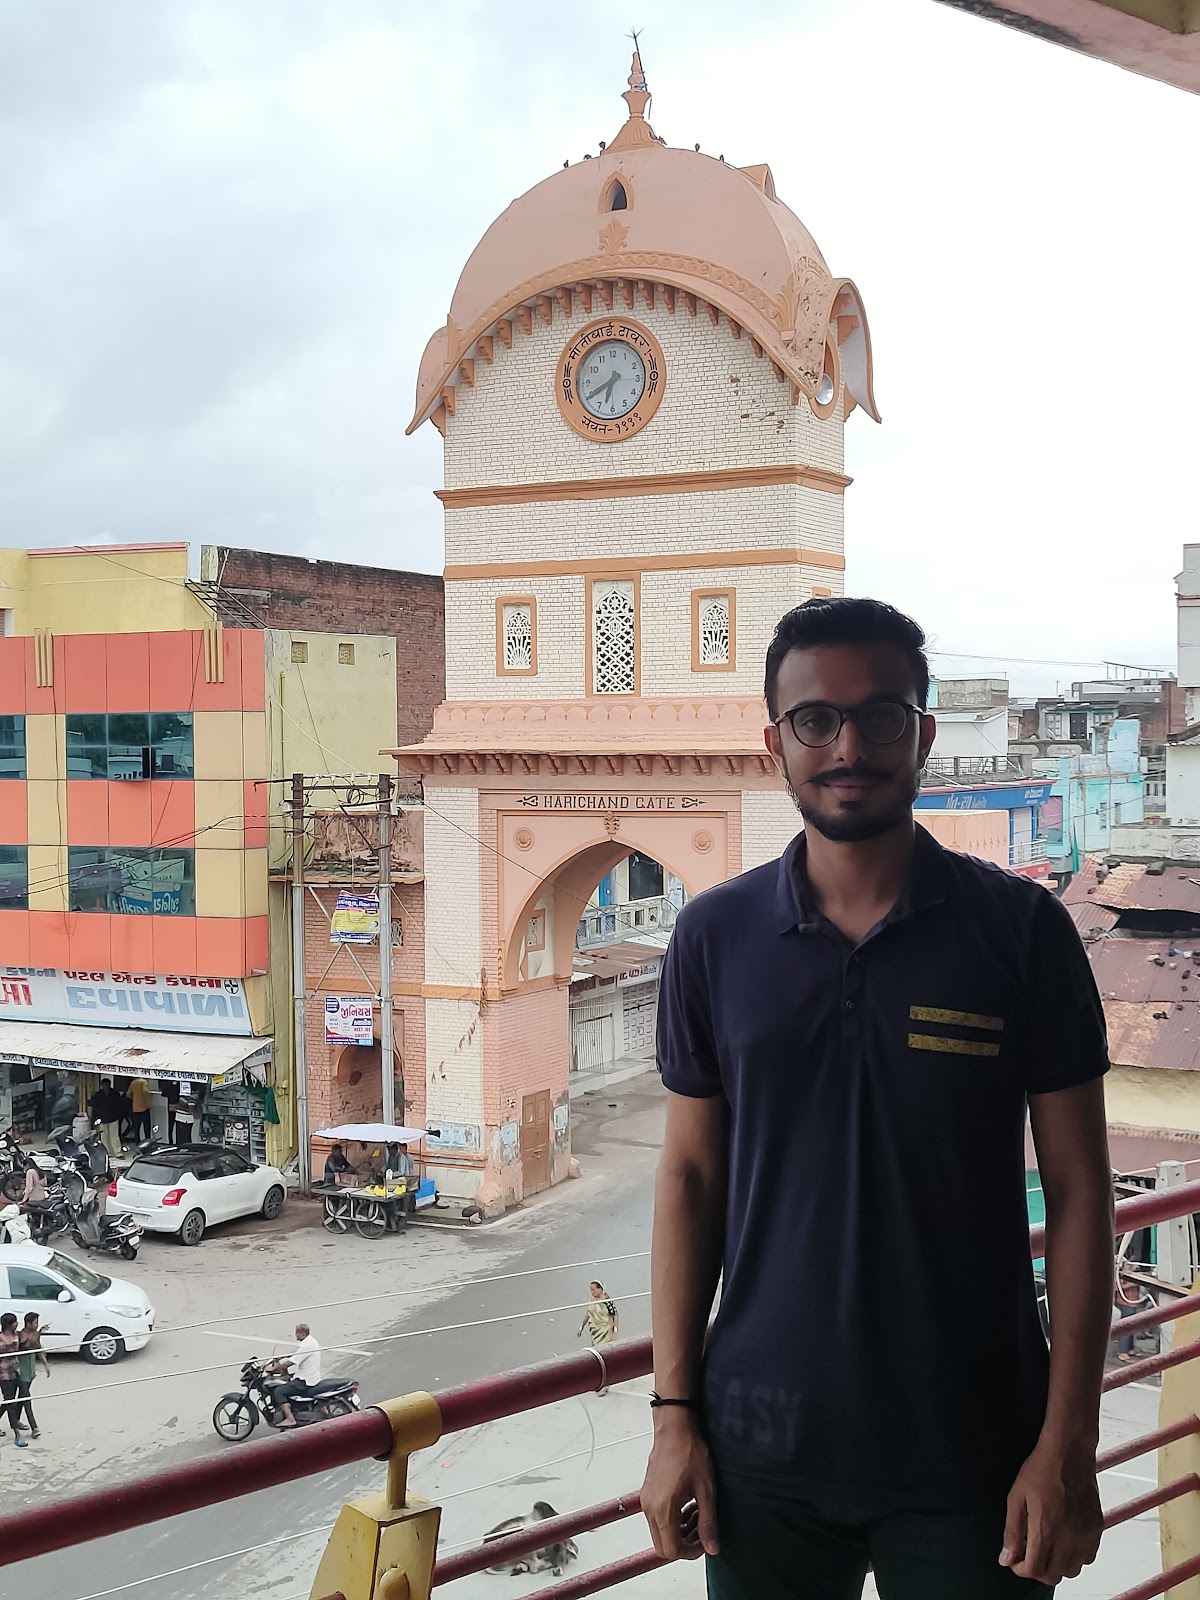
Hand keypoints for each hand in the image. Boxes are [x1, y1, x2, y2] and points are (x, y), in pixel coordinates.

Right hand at [641, 1410, 718, 1561]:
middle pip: (663, 1546)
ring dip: (680, 1531)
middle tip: (702, 1530)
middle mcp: (650, 1508)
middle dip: (685, 1544)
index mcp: (663, 1510)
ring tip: (698, 1514)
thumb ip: (708, 1522)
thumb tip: (712, 1548)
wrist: (675, 1428)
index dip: (691, 1552)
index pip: (672, 1550)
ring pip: (660, 1532)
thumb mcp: (706, 1490)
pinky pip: (658, 1518)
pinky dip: (673, 1519)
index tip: (706, 1541)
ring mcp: (647, 1500)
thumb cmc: (690, 1453)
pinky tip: (689, 1504)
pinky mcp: (648, 1493)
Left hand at [1000, 1440, 1102, 1583]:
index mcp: (1046, 1529)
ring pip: (1072, 1570)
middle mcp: (1069, 1538)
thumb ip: (1012, 1532)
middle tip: (1029, 1554)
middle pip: (1053, 1575)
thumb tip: (1006, 1559)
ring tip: (1047, 1546)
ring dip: (1057, 1565)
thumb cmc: (1040, 1470)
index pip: (1034, 1569)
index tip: (1015, 1560)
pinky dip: (1075, 1557)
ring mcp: (1085, 1535)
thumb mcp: (1016, 1497)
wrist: (1068, 1453)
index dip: (1021, 1569)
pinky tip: (1064, 1540)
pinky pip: (1088, 1558)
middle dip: (1037, 1570)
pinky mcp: (1097, 1529)